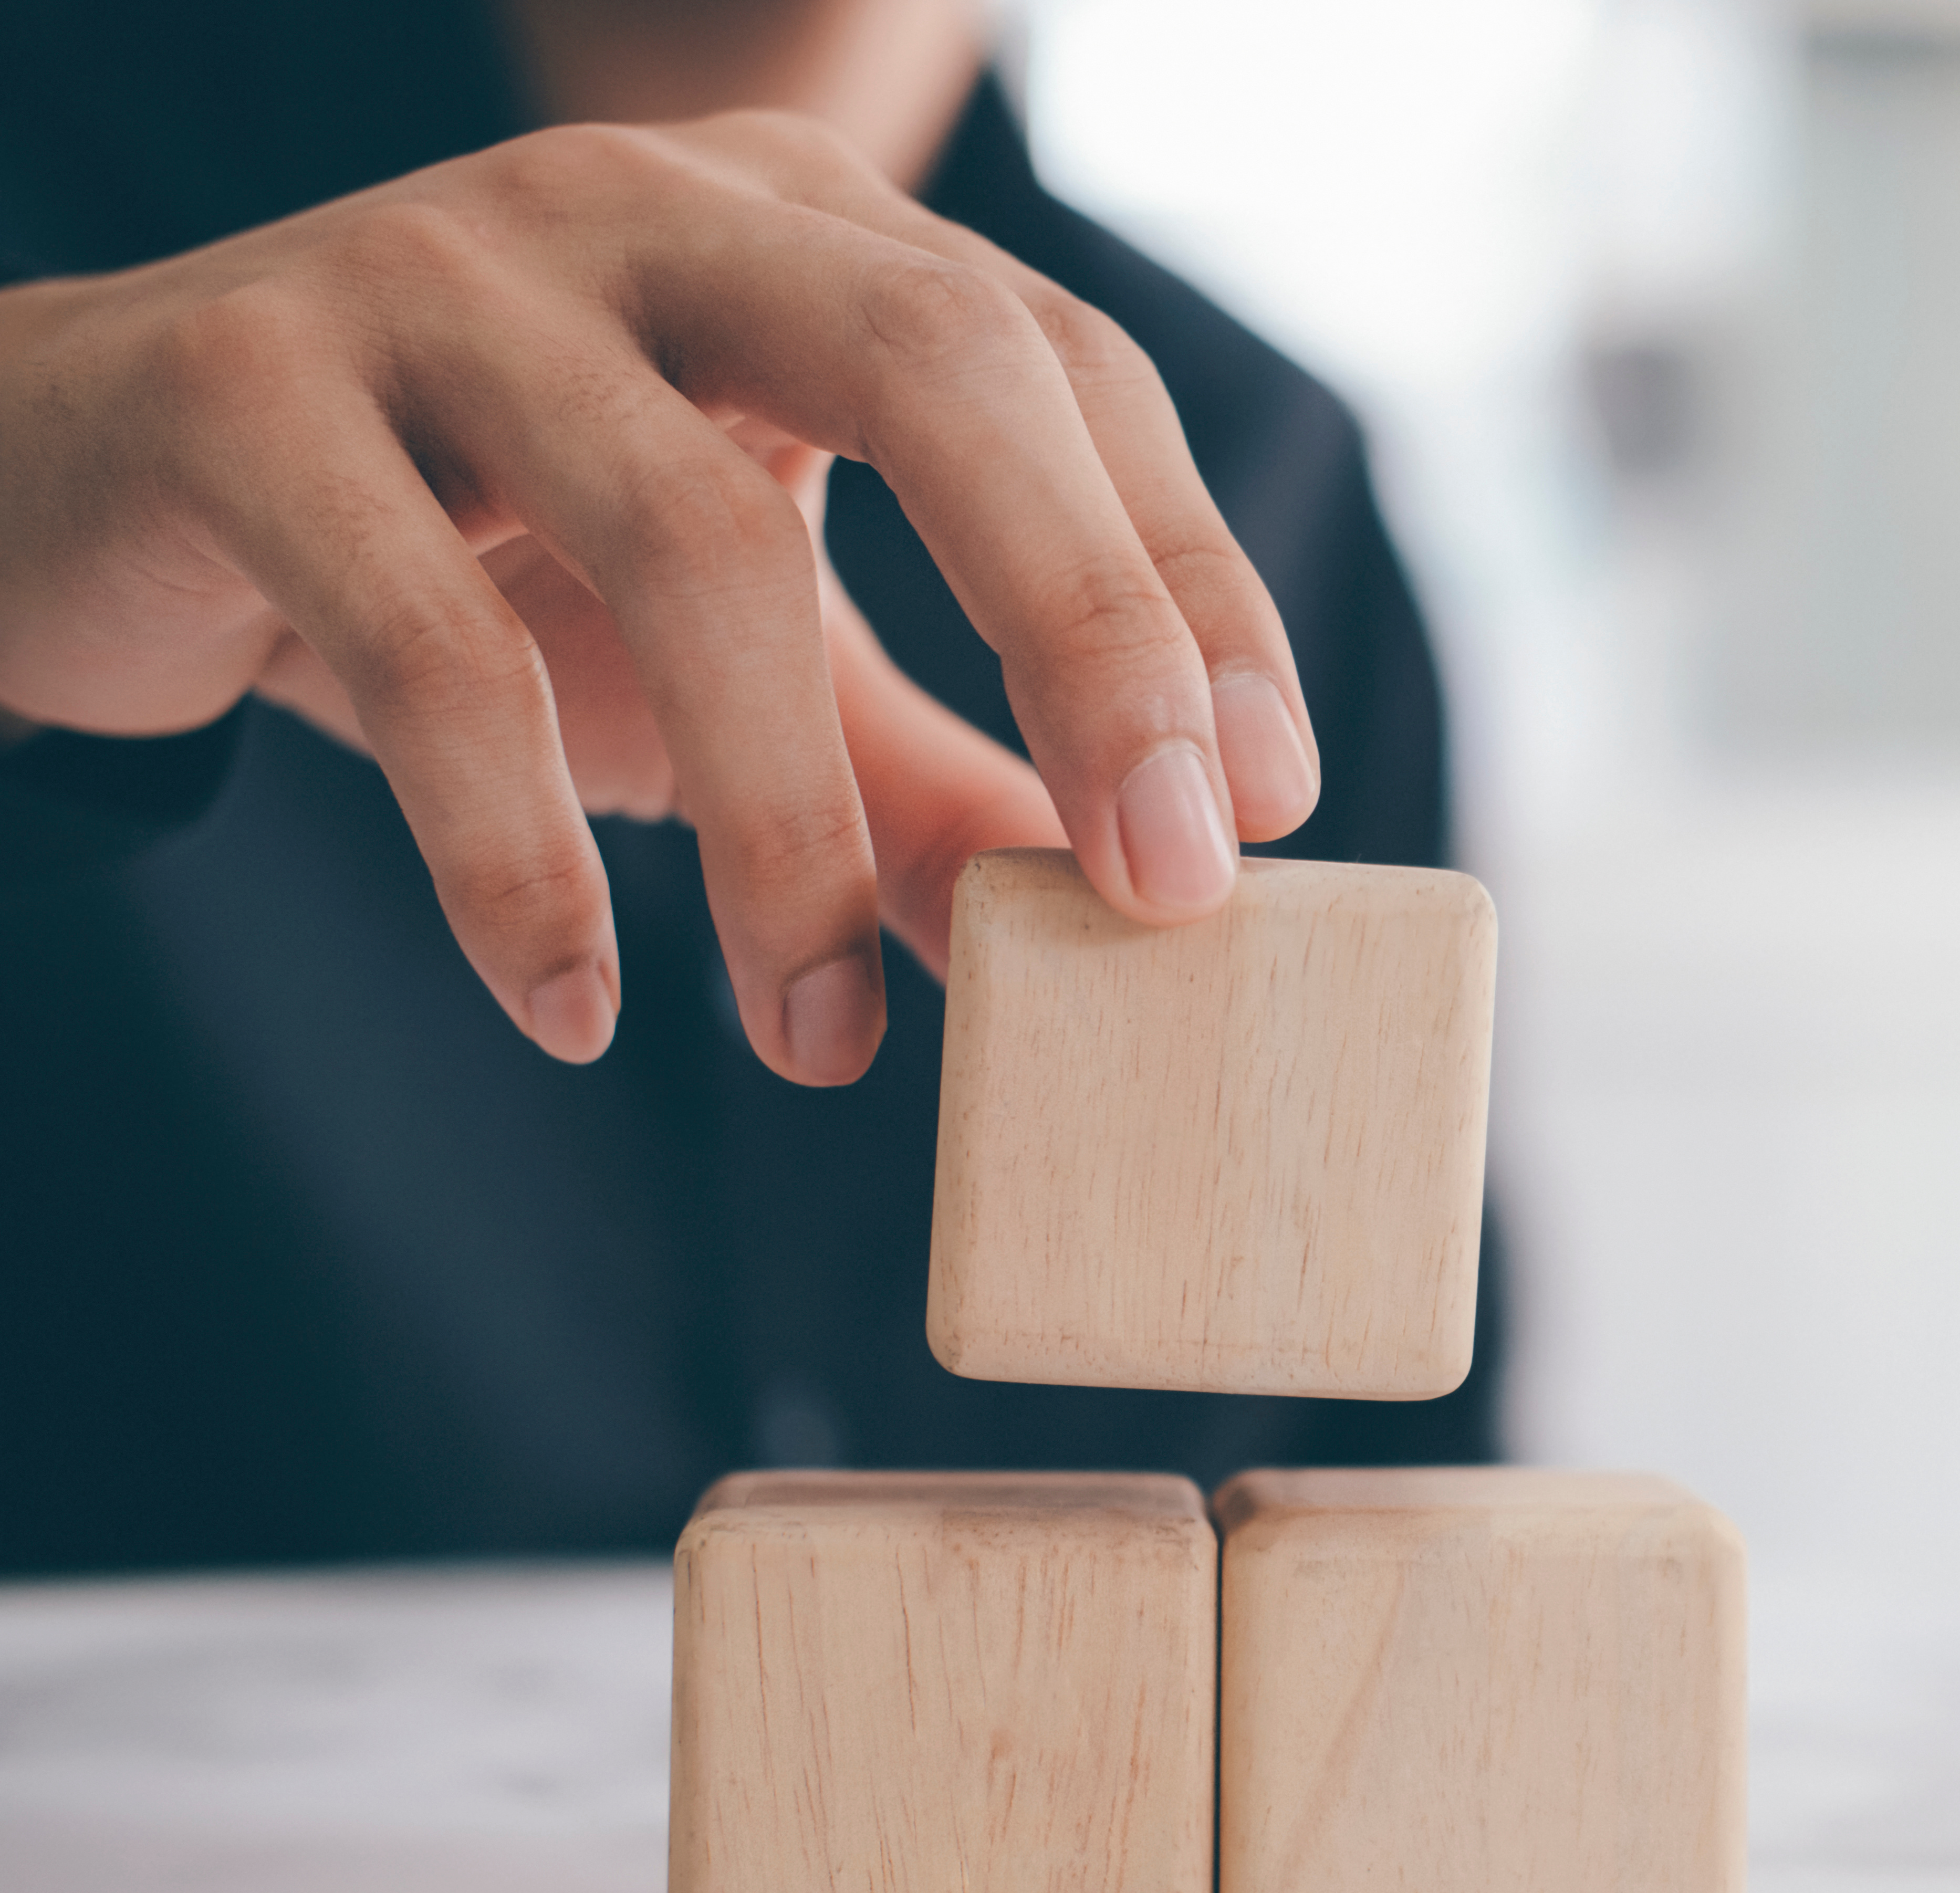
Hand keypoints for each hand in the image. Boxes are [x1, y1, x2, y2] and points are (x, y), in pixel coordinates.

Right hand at [0, 112, 1323, 1081]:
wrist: (112, 485)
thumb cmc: (480, 561)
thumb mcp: (737, 657)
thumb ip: (922, 777)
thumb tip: (1108, 928)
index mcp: (807, 239)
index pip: (1068, 371)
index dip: (1189, 580)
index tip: (1273, 800)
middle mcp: (655, 214)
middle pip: (939, 367)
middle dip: (1082, 624)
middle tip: (1159, 881)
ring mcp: (445, 276)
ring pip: (684, 529)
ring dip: (786, 823)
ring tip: (817, 1041)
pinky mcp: (250, 389)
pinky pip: (426, 642)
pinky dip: (515, 853)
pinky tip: (571, 1003)